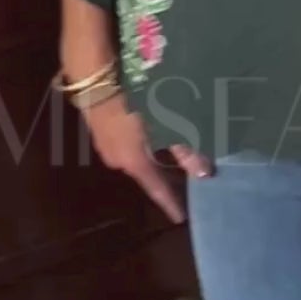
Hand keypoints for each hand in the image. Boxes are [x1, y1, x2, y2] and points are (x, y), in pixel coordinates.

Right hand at [80, 96, 211, 223]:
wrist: (96, 82)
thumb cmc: (135, 103)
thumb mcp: (165, 126)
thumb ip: (185, 151)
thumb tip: (204, 174)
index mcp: (135, 163)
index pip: (157, 190)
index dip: (170, 204)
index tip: (180, 218)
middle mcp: (118, 161)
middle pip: (146, 175)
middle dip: (164, 179)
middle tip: (182, 185)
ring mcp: (106, 147)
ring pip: (136, 160)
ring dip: (152, 161)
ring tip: (169, 160)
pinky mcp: (101, 132)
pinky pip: (126, 147)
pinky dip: (141, 148)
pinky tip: (149, 140)